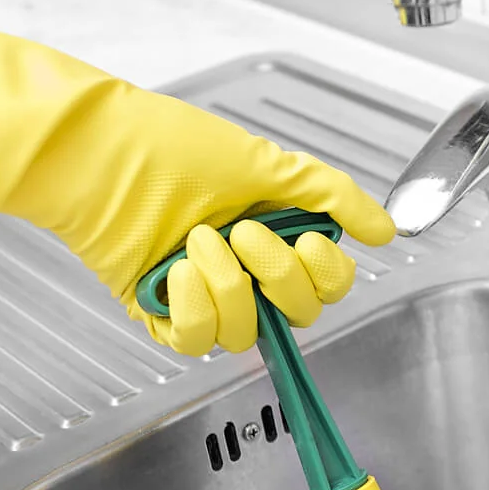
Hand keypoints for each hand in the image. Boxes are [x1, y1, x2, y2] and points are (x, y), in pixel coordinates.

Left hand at [2, 87, 394, 356]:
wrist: (104, 154)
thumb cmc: (173, 148)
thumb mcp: (269, 164)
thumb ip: (333, 198)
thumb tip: (384, 231)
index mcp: (274, 234)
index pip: (325, 285)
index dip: (324, 274)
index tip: (306, 240)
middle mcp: (244, 269)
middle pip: (295, 315)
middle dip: (276, 274)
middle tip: (244, 232)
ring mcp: (204, 295)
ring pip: (246, 333)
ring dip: (228, 285)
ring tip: (198, 239)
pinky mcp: (163, 312)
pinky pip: (197, 340)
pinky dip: (195, 306)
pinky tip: (179, 269)